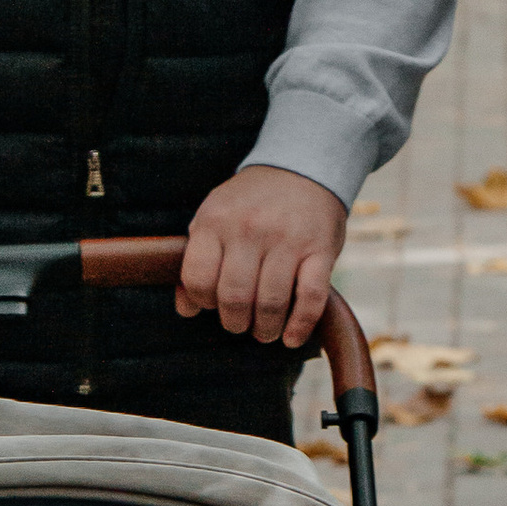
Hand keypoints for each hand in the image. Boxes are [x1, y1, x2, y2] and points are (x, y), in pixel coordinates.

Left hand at [179, 165, 346, 345]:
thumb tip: (185, 309)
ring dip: (266, 329)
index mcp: (216, 220)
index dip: (202, 301)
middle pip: (234, 297)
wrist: (302, 167)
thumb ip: (197, 259)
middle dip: (235, 322)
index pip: (198, 279)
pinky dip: (300, 325)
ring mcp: (287, 239)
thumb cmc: (251, 202)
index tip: (213, 304)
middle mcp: (249, 228)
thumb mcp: (215, 217)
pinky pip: (310, 298)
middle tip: (240, 324)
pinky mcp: (320, 249)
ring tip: (265, 331)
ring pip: (271, 303)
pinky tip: (291, 338)